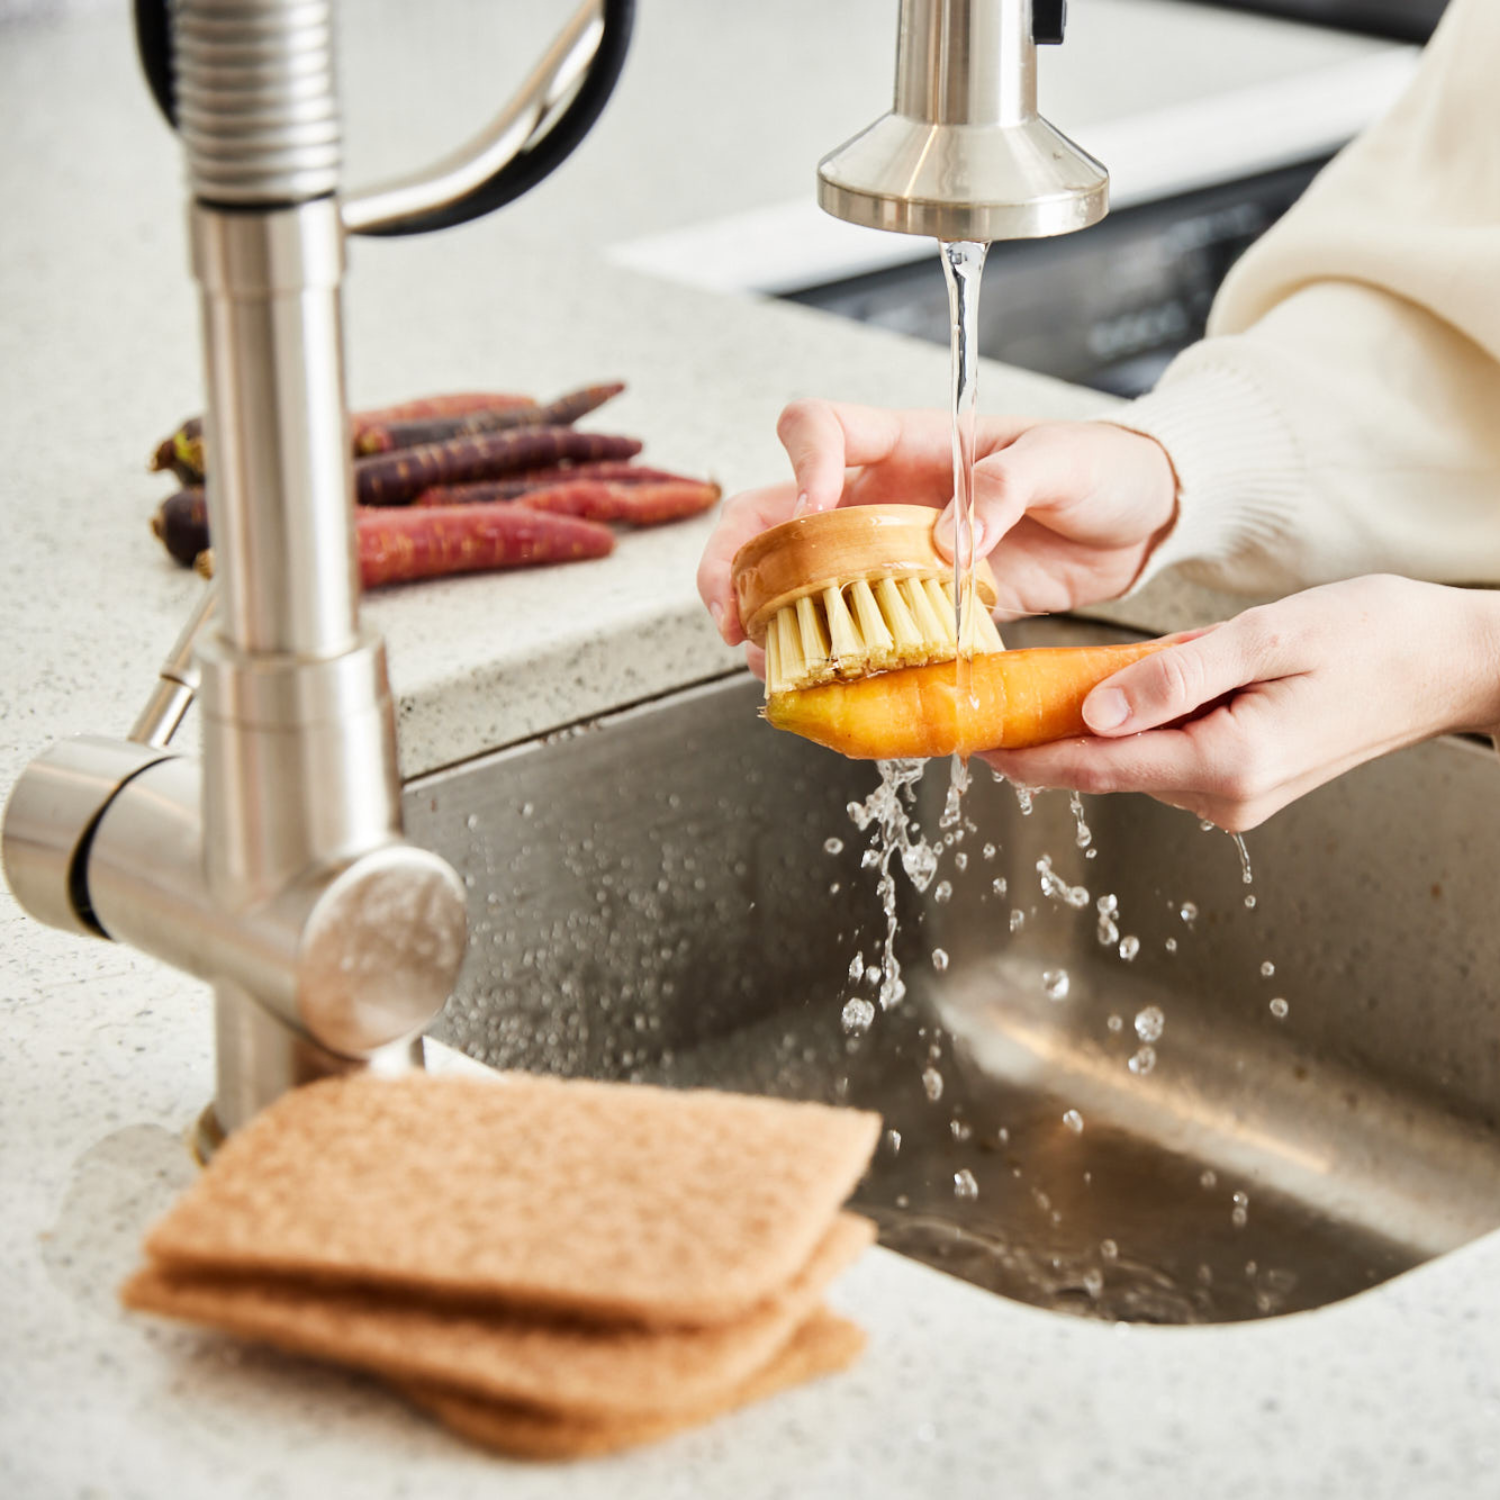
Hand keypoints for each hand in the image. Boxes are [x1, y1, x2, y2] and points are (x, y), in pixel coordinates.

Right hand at [696, 401, 1178, 654]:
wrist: (1138, 522)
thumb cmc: (1102, 466)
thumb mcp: (1062, 459)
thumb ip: (1004, 487)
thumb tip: (949, 540)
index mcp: (905, 442)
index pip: (818, 427)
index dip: (802, 463)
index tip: (814, 507)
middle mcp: (879, 498)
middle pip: (771, 511)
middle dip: (735, 555)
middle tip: (731, 606)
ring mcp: (890, 556)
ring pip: (793, 577)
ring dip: (764, 615)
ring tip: (760, 657)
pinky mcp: (916, 606)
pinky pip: (852, 628)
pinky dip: (823, 655)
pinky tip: (815, 680)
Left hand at [982, 576, 1499, 830]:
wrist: (1451, 663)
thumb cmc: (1373, 637)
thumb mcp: (1267, 637)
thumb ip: (1173, 677)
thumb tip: (1091, 710)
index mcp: (1227, 765)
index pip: (1095, 768)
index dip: (1027, 756)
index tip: (970, 742)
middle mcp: (1227, 798)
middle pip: (1111, 765)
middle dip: (1056, 730)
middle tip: (1002, 692)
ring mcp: (1238, 799)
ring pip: (1140, 758)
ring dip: (1110, 720)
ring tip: (1099, 670)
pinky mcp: (1247, 785)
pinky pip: (1173, 754)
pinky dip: (1149, 722)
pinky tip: (1159, 683)